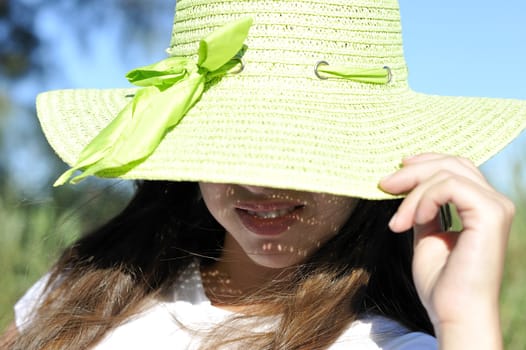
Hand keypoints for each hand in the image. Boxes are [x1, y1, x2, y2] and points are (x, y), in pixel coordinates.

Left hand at [379, 153, 514, 349]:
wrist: (454, 314)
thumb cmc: (442, 282)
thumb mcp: (427, 236)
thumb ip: (424, 210)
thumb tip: (407, 187)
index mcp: (482, 207)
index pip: (455, 168)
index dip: (422, 164)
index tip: (392, 177)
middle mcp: (494, 202)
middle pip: (451, 163)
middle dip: (412, 171)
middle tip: (383, 185)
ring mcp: (495, 207)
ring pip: (447, 172)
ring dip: (413, 193)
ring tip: (397, 222)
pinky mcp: (490, 215)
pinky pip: (449, 186)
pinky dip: (424, 200)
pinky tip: (411, 221)